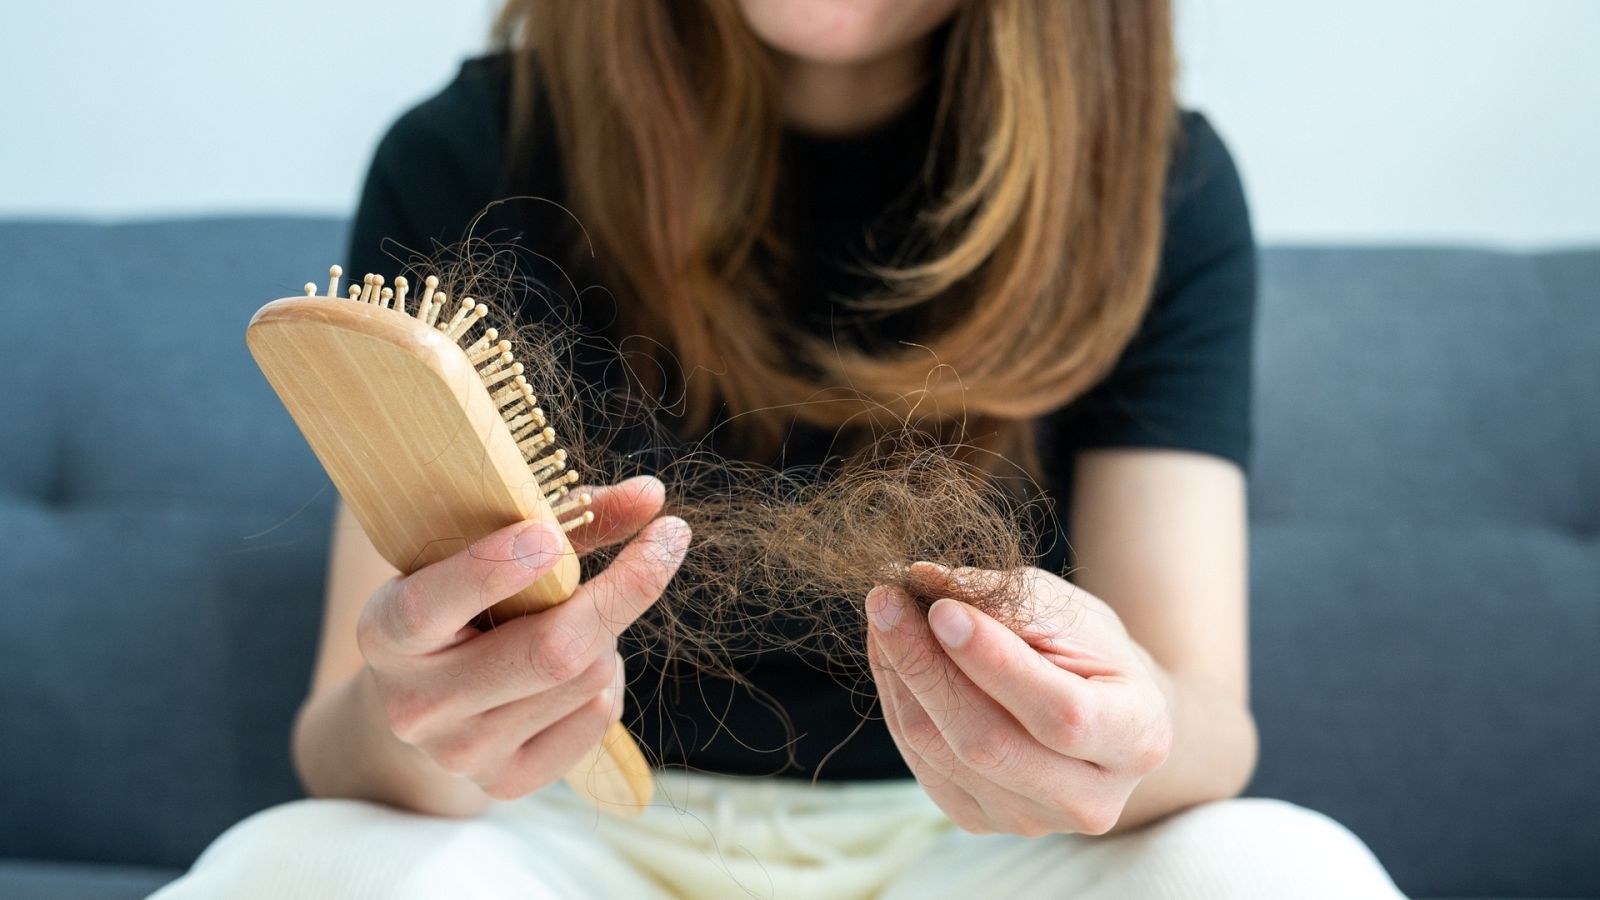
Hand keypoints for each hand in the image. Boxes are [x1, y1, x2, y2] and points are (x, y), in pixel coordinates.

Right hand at [354, 475, 688, 800]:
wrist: (424, 698)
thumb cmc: (461, 602)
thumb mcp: (485, 551)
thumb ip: (564, 518)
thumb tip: (652, 495)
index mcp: (387, 633)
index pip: (430, 607)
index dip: (490, 570)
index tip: (550, 535)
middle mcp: (416, 704)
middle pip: (547, 652)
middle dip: (620, 590)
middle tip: (668, 537)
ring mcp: (461, 754)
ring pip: (585, 677)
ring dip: (607, 634)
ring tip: (577, 619)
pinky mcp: (507, 782)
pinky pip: (598, 717)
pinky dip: (607, 677)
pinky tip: (574, 668)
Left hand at [866, 563, 1172, 835]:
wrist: (1100, 714)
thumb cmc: (1091, 652)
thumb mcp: (1068, 612)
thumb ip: (1005, 601)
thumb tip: (925, 582)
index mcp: (1137, 738)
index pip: (1060, 713)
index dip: (994, 663)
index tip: (941, 609)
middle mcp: (1090, 799)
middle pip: (988, 744)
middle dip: (926, 665)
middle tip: (887, 602)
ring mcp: (1031, 820)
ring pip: (941, 752)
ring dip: (900, 677)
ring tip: (886, 616)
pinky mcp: (979, 820)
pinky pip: (919, 761)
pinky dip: (898, 701)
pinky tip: (892, 656)